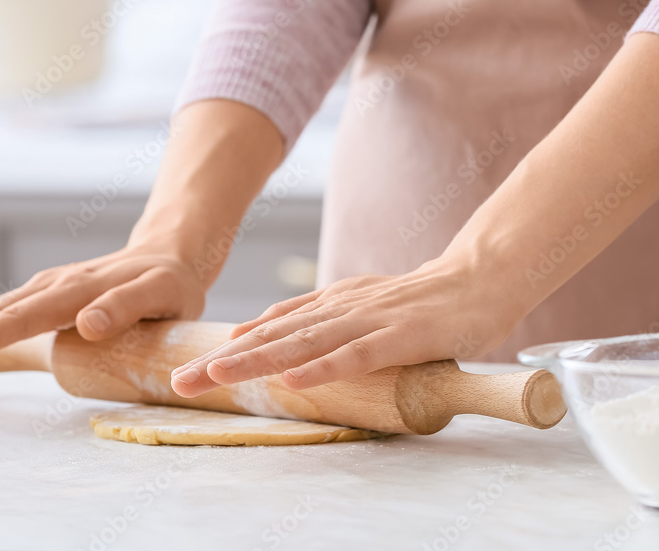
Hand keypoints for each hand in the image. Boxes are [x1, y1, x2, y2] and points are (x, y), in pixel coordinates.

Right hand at [0, 245, 205, 381]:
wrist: (170, 255)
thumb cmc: (171, 284)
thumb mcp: (162, 294)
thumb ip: (126, 308)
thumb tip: (86, 326)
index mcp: (80, 290)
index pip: (25, 317)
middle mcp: (56, 286)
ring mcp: (47, 288)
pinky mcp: (46, 294)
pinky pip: (3, 312)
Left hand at [169, 257, 514, 394]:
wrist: (479, 278)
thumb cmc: (419, 301)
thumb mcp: (358, 304)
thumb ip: (314, 318)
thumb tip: (258, 334)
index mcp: (330, 304)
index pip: (269, 329)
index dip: (226, 350)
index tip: (183, 366)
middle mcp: (341, 309)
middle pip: (274, 338)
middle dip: (224, 361)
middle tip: (179, 380)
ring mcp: (370, 320)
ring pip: (305, 344)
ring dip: (258, 362)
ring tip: (216, 377)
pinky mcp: (401, 336)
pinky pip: (358, 355)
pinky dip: (324, 368)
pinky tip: (294, 380)